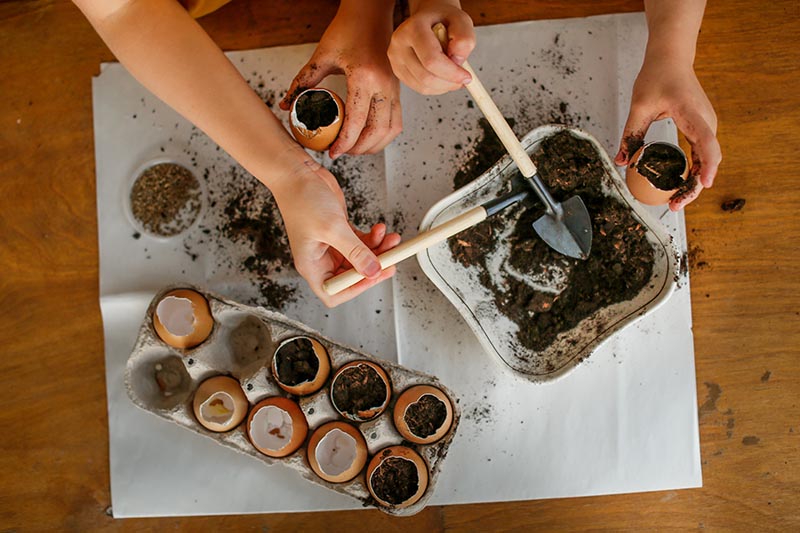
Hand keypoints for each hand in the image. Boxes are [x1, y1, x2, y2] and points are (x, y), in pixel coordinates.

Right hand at [272, 158, 400, 306]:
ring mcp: (331, 245)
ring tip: (390, 238)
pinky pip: (361, 242)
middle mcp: (321, 258)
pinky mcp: (340, 231)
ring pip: (361, 257)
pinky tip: (379, 229)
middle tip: (391, 258)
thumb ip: (355, 251)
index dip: (355, 288)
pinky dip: (373, 238)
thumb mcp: (332, 228)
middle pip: (352, 275)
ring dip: (378, 250)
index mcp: (311, 265)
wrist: (297, 173)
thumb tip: (372, 271)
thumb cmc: (301, 199)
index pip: (333, 292)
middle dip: (373, 266)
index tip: (373, 276)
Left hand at [279, 2, 400, 158]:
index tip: (332, 152)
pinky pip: (396, 120)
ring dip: (374, 145)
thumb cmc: (348, 28)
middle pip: (377, 131)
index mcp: (365, 77)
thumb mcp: (322, 55)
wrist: (371, 12)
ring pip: (391, 130)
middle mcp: (385, 85)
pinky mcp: (399, 89)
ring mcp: (395, 88)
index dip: (344, 142)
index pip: (356, 121)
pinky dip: (384, 134)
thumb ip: (304, 81)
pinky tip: (369, 137)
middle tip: (341, 152)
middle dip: (358, 149)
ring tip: (355, 149)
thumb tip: (286, 104)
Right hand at [388, 0, 474, 94]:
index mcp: (413, 28)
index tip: (467, 77)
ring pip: (423, 86)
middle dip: (449, 83)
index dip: (452, 73)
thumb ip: (464, 39)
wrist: (429, 19)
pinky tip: (443, 76)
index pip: (432, 60)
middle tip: (462, 78)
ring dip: (443, 86)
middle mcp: (399, 43)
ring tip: (453, 74)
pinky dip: (436, 87)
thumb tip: (456, 61)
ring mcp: (395, 58)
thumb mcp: (462, 21)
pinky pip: (419, 88)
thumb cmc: (444, 20)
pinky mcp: (397, 70)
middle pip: (426, 77)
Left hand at [615, 56, 721, 210]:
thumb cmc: (656, 77)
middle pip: (708, 159)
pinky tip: (677, 184)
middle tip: (674, 205)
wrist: (671, 59)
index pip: (706, 143)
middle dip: (694, 186)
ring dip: (693, 182)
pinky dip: (692, 171)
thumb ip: (631, 134)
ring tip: (674, 201)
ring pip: (706, 160)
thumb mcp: (639, 106)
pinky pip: (701, 155)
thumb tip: (620, 162)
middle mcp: (706, 122)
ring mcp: (706, 126)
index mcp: (692, 114)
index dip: (707, 165)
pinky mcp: (702, 129)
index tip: (704, 184)